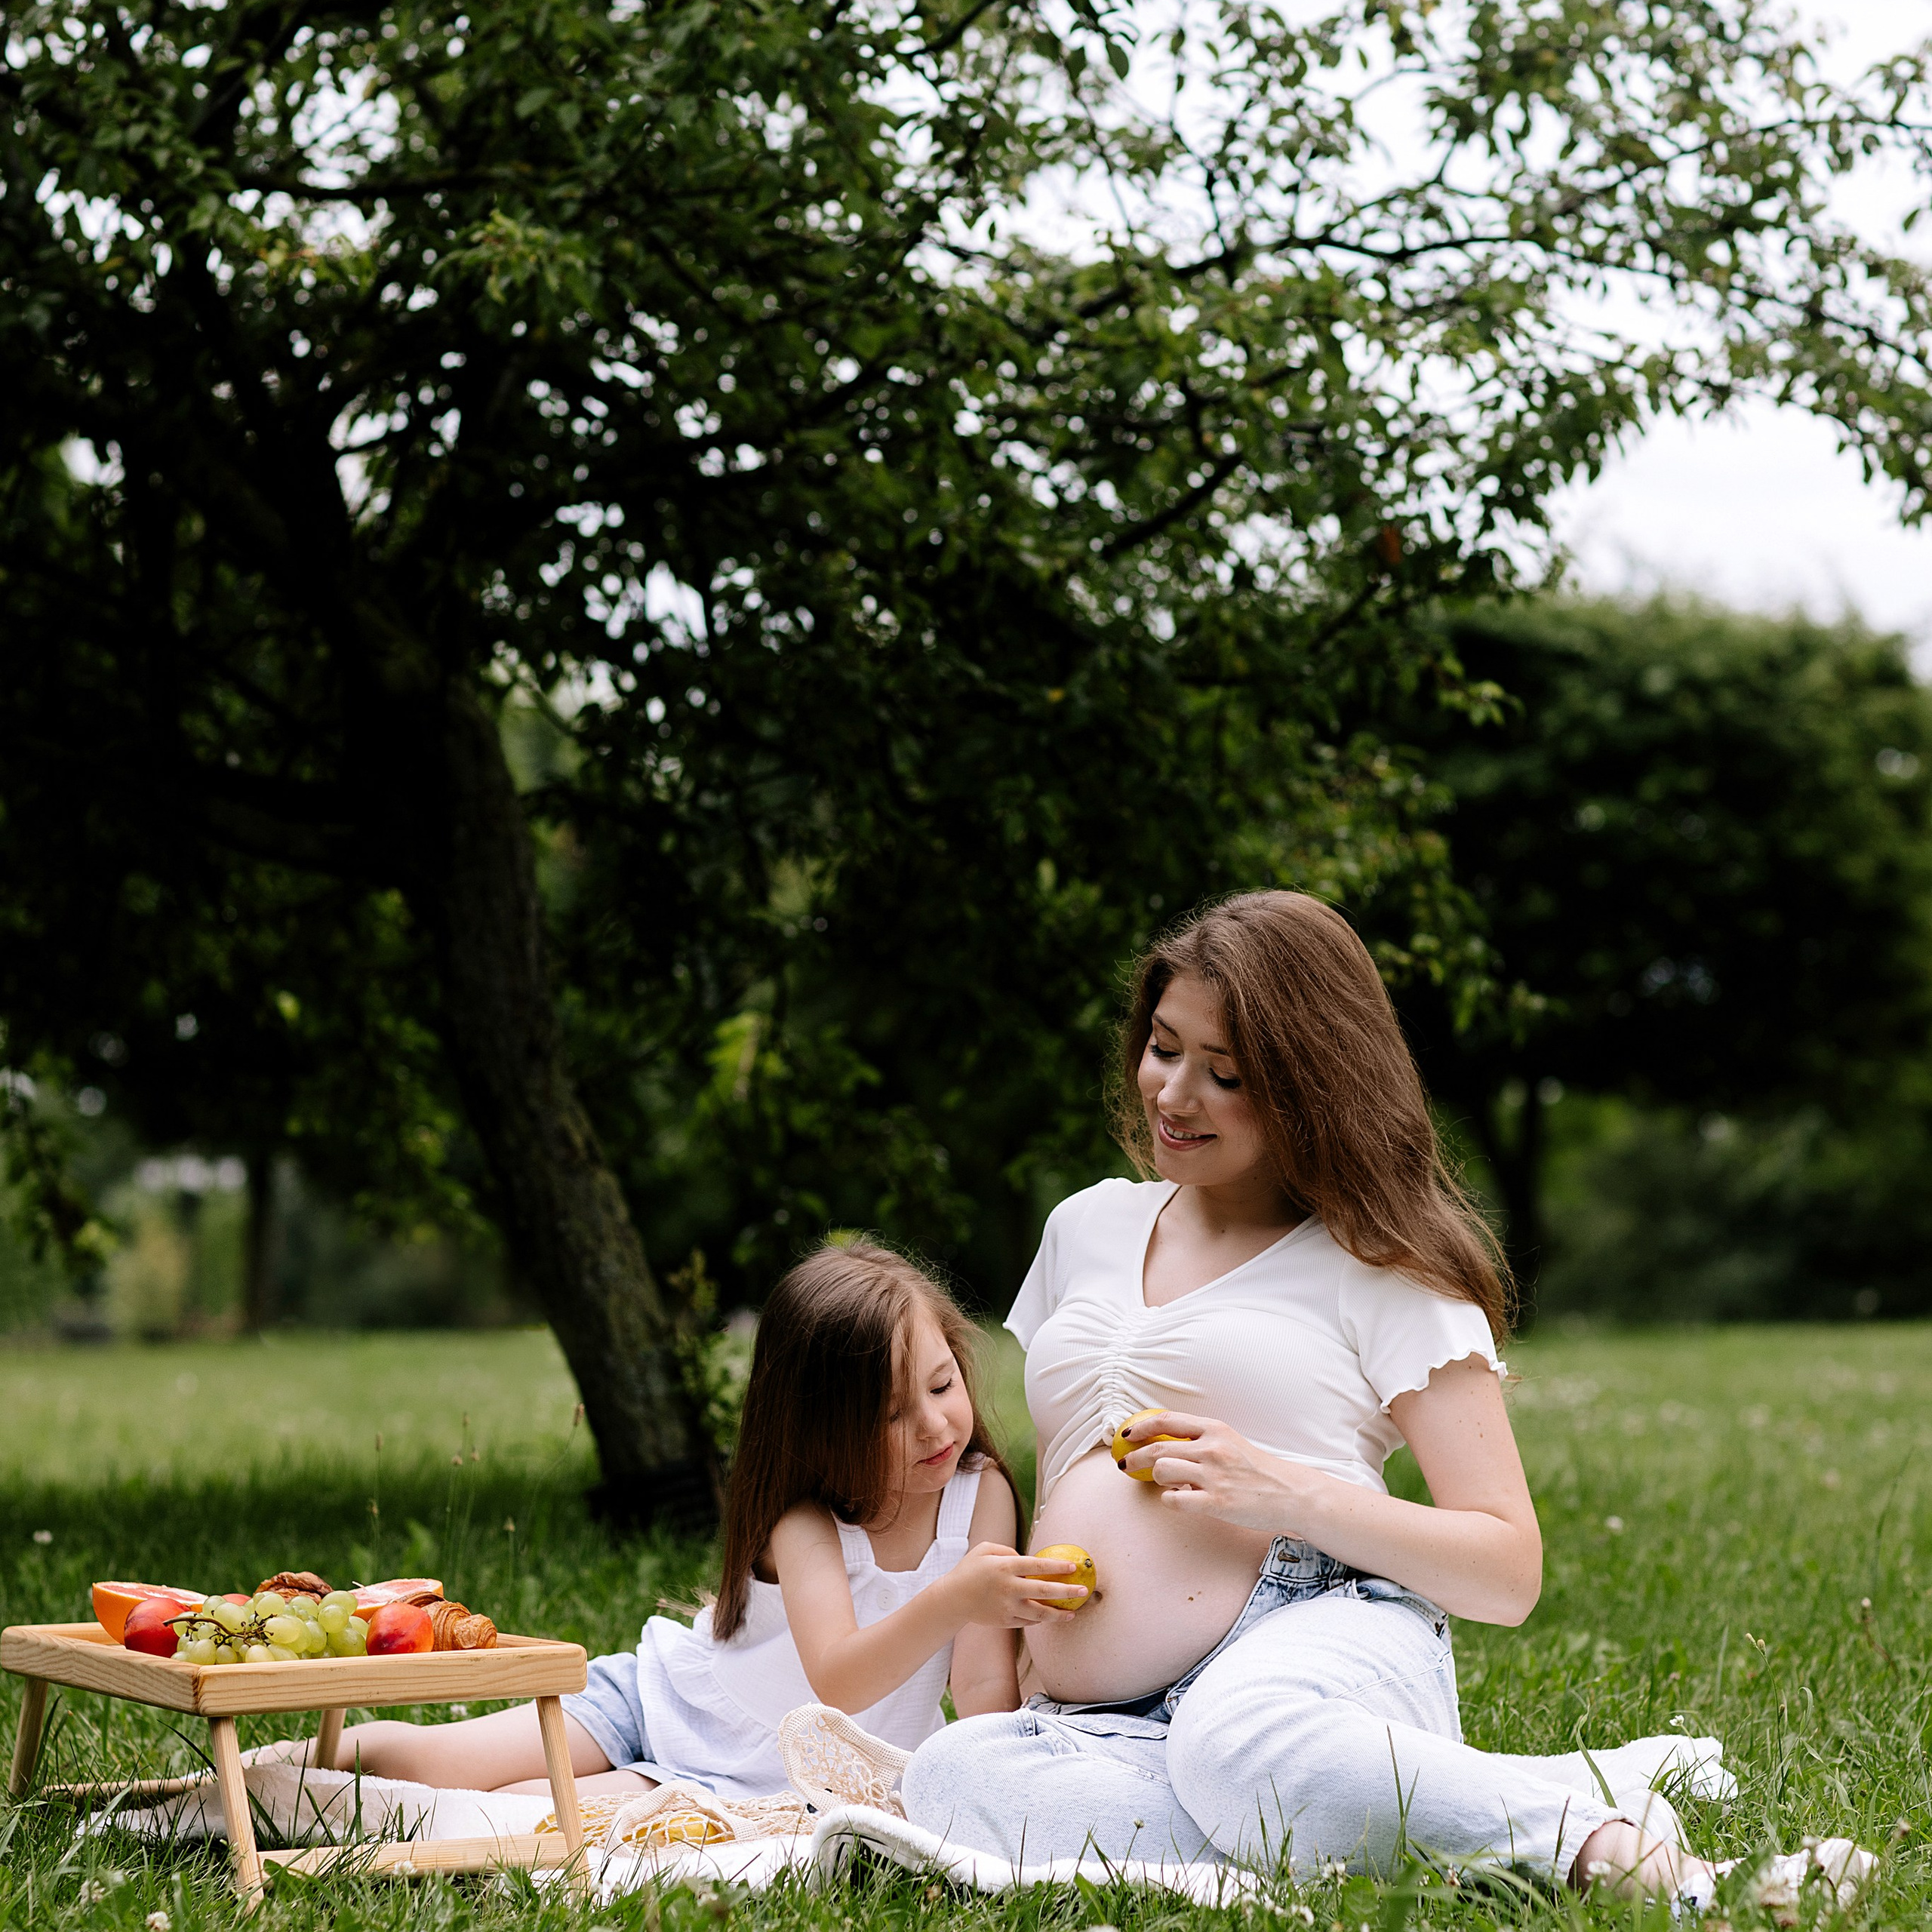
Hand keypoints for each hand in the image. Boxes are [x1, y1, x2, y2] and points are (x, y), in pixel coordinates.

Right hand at [943, 1542, 1087, 1626]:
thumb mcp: (985, 1549)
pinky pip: (1028, 1621)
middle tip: (1083, 1591)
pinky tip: (1051, 1617)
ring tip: (1073, 1613)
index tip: (1073, 1567)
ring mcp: (1007, 1607)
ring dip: (1058, 1614)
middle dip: (1066, 1591)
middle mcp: (1009, 1588)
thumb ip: (1008, 1551)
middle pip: (1044, 1592)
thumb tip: (1028, 1560)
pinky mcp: (1005, 1621)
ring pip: (1039, 1614)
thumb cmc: (970, 1569)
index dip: (1057, 1567)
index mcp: (1005, 1567)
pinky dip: (1040, 1620)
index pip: (1037, 1566)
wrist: (952, 1599)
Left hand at [1118, 1410, 1314, 1534]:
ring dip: (1156, 1478)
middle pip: (1157, 1447)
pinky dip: (1169, 1500)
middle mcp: (1212, 1449)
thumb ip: (1200, 1440)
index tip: (1126, 1434)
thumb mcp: (1229, 1442)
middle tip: (1125, 1464)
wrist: (1289, 1493)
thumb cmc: (1256, 1469)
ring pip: (1161, 1471)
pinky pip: (1174, 1500)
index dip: (1140, 1426)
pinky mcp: (1216, 1503)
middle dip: (1133, 1457)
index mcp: (1215, 1429)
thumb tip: (1163, 1443)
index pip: (1167, 1420)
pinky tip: (1178, 1499)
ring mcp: (1214, 1476)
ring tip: (1167, 1483)